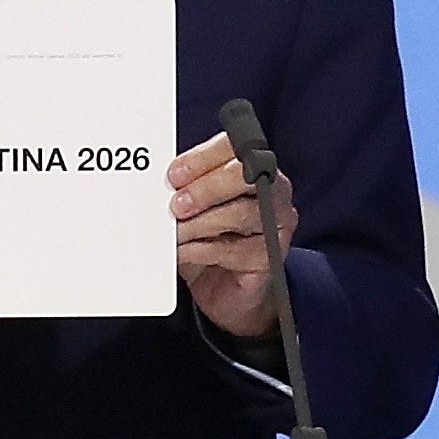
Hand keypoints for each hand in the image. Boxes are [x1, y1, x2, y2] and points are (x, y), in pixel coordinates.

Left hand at [167, 131, 296, 339]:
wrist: (225, 289)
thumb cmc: (211, 240)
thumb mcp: (195, 209)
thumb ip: (186, 189)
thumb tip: (162, 184)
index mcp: (252, 168)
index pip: (234, 149)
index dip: (202, 159)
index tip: (174, 175)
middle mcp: (272, 192)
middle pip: (245, 176)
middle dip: (206, 188)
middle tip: (177, 204)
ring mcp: (276, 225)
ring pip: (241, 213)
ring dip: (200, 223)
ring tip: (176, 231)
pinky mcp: (270, 258)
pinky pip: (235, 250)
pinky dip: (203, 250)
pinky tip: (185, 251)